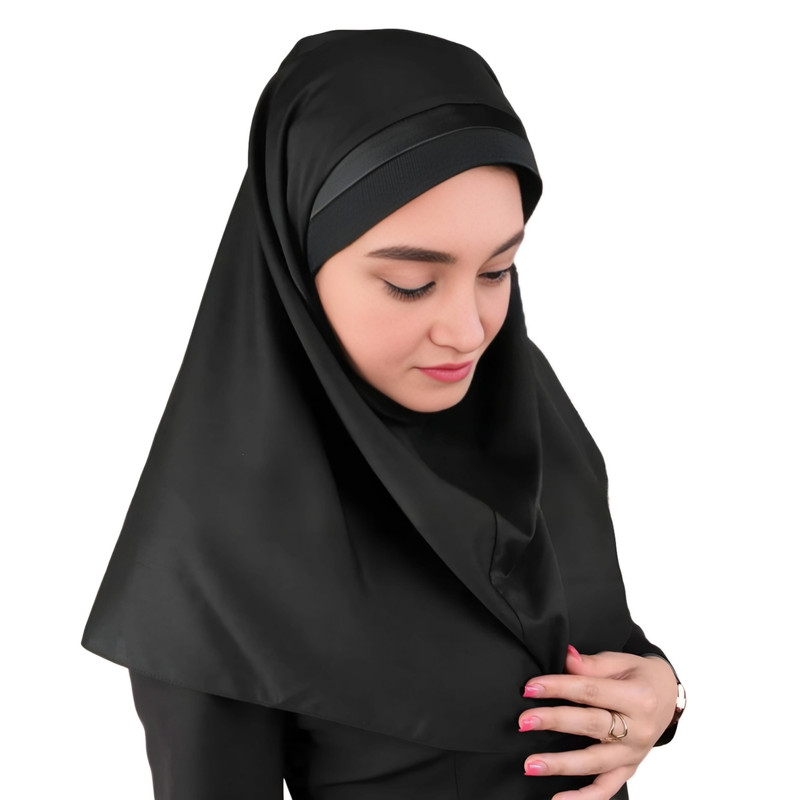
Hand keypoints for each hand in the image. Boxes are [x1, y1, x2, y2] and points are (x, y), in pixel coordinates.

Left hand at [517, 647, 676, 799]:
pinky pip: (607, 788)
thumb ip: (591, 664)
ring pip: (595, 762)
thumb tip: (565, 658)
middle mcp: (639, 729)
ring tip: (531, 765)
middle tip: (524, 722)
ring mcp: (634, 753)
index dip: (558, 688)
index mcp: (638, 697)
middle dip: (554, 722)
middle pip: (590, 725)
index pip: (590, 691)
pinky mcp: (629, 768)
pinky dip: (584, 798)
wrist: (669, 696)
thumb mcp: (621, 662)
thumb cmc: (640, 676)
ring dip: (561, 764)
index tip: (530, 688)